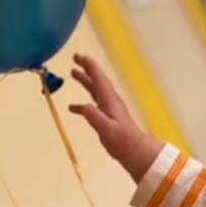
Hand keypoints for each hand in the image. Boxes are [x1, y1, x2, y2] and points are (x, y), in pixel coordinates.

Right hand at [68, 53, 160, 180]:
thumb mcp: (107, 129)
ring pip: (94, 89)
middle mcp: (108, 100)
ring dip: (85, 80)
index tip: (80, 56)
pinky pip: (91, 106)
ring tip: (73, 73)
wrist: (133, 150)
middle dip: (87, 68)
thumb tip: (83, 107)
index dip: (90, 66)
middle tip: (75, 57)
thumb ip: (95, 118)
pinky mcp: (106, 117)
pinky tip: (71, 108)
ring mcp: (108, 108)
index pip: (99, 78)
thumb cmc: (122, 140)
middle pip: (97, 79)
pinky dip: (81, 104)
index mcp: (109, 99)